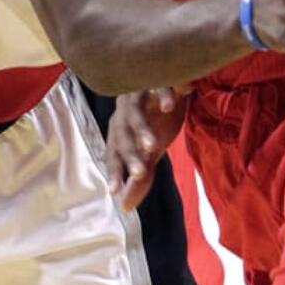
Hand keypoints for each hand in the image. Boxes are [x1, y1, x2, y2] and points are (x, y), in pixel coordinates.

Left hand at [107, 88, 186, 211]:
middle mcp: (125, 112)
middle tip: (140, 174)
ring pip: (135, 113)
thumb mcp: (151, 149)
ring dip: (142, 129)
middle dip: (131, 155)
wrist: (171, 77)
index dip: (114, 170)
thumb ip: (140, 176)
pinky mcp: (156, 77)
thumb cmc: (156, 117)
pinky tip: (169, 105)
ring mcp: (138, 93)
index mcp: (122, 130)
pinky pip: (158, 85)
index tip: (114, 191)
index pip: (114, 153)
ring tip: (152, 145)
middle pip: (123, 136)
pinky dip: (163, 94)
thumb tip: (124, 207)